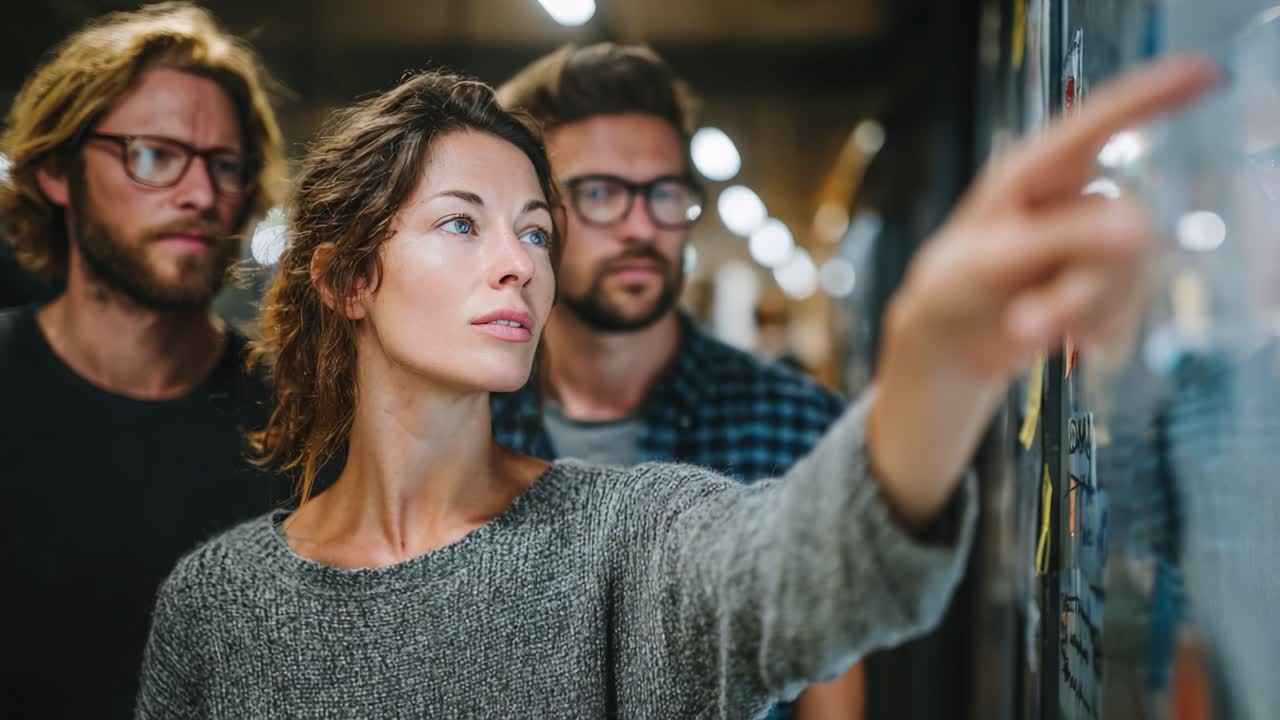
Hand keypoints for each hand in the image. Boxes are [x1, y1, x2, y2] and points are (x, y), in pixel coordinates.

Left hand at [867, 55, 1219, 527]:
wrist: (947, 344)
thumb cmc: (952, 288)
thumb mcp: (991, 261)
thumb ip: (1062, 239)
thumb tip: (1141, 227)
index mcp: (1035, 172)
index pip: (1098, 124)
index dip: (1151, 97)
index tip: (1199, 73)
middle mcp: (1073, 197)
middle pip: (1129, 227)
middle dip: (1084, 285)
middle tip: (1026, 322)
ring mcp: (1095, 239)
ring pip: (1134, 271)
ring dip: (1083, 311)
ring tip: (1026, 328)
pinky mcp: (1108, 280)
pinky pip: (1134, 303)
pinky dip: (1097, 327)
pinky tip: (1060, 337)